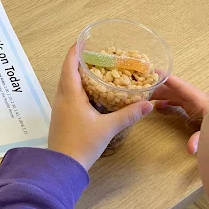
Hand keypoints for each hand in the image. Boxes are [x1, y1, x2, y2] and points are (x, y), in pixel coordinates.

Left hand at [48, 45, 153, 169]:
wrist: (62, 167)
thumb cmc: (82, 144)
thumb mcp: (108, 128)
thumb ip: (128, 115)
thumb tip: (148, 104)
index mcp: (70, 95)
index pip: (69, 65)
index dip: (76, 51)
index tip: (85, 41)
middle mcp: (62, 98)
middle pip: (67, 72)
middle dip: (79, 61)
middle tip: (96, 55)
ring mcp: (60, 108)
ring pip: (67, 85)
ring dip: (78, 75)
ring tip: (96, 70)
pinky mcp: (62, 118)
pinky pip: (69, 96)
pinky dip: (79, 88)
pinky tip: (92, 93)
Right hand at [152, 75, 208, 154]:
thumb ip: (201, 139)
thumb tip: (190, 149)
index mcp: (200, 101)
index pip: (182, 87)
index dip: (168, 80)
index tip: (154, 72)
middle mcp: (196, 100)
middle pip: (175, 90)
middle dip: (159, 86)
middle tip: (141, 85)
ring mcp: (196, 104)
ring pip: (175, 95)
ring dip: (161, 94)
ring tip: (145, 95)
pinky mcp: (196, 110)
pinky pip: (179, 102)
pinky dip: (168, 102)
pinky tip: (158, 107)